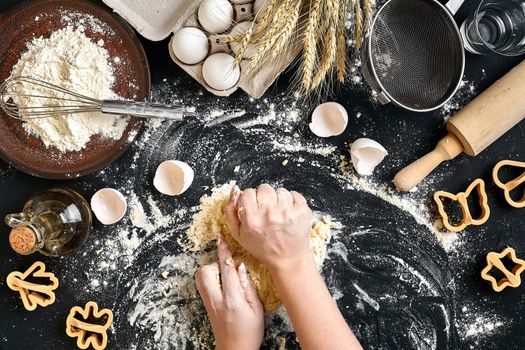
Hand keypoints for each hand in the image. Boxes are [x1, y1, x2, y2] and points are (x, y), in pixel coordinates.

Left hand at [195, 235, 263, 349]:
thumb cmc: (250, 332)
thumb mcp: (257, 310)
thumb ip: (248, 287)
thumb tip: (241, 267)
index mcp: (232, 299)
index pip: (226, 270)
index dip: (224, 252)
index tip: (222, 239)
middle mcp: (216, 299)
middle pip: (205, 272)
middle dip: (215, 263)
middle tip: (228, 267)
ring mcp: (208, 303)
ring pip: (200, 277)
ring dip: (211, 270)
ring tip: (225, 276)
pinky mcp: (206, 305)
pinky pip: (202, 285)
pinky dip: (209, 278)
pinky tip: (221, 282)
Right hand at [225, 184, 313, 272]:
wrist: (288, 259)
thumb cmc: (262, 247)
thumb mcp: (239, 235)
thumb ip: (231, 212)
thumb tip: (234, 190)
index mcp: (252, 219)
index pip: (248, 192)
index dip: (250, 200)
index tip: (254, 208)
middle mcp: (269, 214)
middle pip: (264, 188)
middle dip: (264, 197)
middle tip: (267, 210)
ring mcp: (287, 212)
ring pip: (279, 190)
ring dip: (278, 199)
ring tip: (279, 213)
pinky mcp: (301, 211)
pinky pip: (294, 194)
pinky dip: (292, 201)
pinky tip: (289, 213)